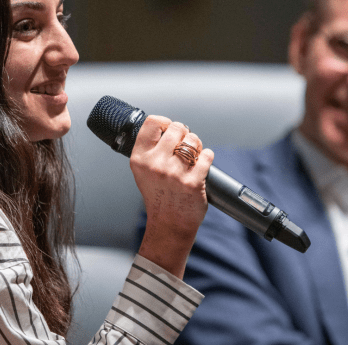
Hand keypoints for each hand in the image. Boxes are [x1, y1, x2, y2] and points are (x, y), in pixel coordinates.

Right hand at [130, 115, 213, 277]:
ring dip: (197, 145)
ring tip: (194, 156)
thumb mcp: (143, 171)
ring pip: (193, 141)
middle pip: (177, 128)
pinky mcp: (193, 182)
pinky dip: (208, 157)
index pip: (152, 123)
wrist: (169, 225)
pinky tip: (203, 163)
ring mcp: (174, 174)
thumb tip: (169, 126)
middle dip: (185, 133)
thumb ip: (151, 149)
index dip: (165, 122)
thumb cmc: (158, 195)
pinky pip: (207, 156)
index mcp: (140, 159)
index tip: (170, 128)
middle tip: (186, 144)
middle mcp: (155, 165)